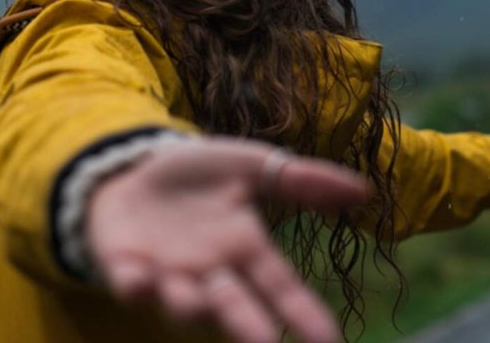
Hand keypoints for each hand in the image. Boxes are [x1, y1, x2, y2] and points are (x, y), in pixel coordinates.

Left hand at [84, 136, 369, 342]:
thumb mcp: (247, 165)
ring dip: (190, 304)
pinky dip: (135, 286)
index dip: (304, 315)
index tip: (329, 342)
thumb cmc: (194, 175)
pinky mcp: (126, 267)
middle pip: (236, 308)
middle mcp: (211, 273)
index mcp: (245, 249)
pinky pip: (130, 285)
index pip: (282, 288)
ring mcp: (167, 274)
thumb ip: (299, 179)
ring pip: (184, 304)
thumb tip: (363, 189)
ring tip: (197, 299)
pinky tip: (140, 279)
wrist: (131, 165)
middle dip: (249, 328)